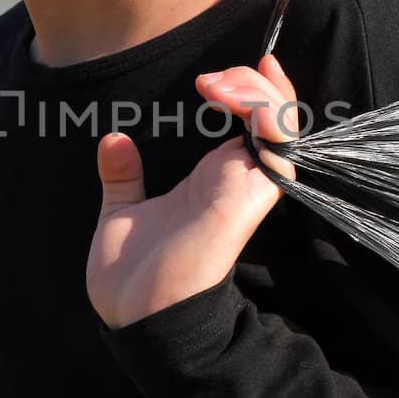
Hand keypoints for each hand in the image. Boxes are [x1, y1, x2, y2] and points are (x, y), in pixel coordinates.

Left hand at [86, 53, 298, 329]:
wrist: (134, 320)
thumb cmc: (132, 280)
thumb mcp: (120, 214)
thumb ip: (123, 177)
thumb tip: (114, 139)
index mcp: (211, 179)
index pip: (253, 123)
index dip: (248, 90)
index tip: (212, 76)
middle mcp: (235, 180)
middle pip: (277, 116)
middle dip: (254, 81)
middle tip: (211, 81)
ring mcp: (245, 189)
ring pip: (284, 126)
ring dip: (258, 93)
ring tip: (214, 86)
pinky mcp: (246, 201)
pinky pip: (279, 151)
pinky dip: (264, 115)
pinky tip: (228, 100)